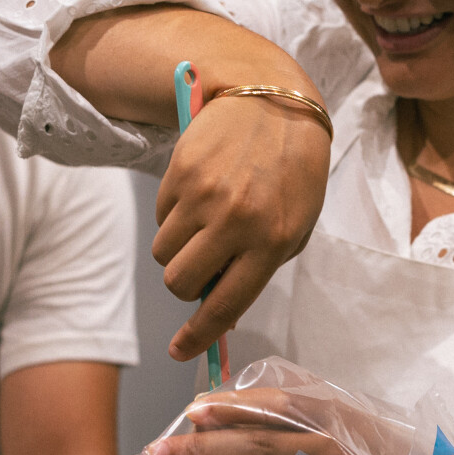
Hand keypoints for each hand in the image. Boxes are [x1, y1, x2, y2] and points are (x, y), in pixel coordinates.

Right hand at [154, 77, 324, 360]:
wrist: (275, 103)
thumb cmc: (291, 174)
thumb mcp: (293, 226)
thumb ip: (258, 269)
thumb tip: (216, 309)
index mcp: (272, 241)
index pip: (225, 306)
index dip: (198, 337)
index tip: (179, 350)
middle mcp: (237, 221)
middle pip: (180, 282)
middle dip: (185, 284)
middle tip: (202, 265)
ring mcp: (205, 195)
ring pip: (163, 252)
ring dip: (177, 248)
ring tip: (205, 221)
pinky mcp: (181, 172)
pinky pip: (160, 216)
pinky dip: (174, 215)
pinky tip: (201, 191)